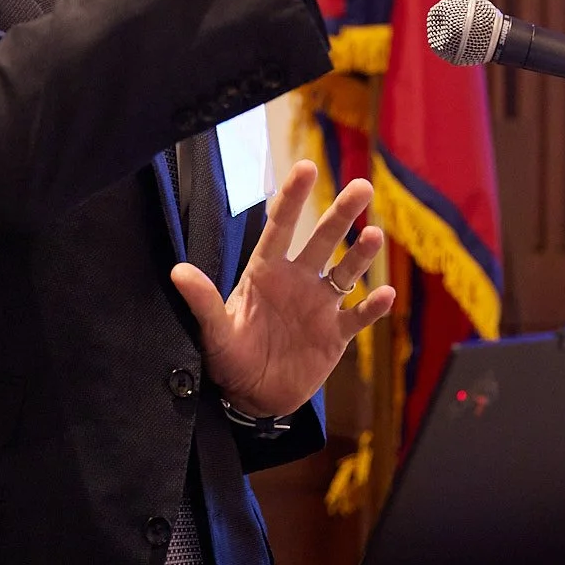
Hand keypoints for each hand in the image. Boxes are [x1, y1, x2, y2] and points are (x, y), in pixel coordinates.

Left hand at [170, 160, 395, 417]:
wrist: (254, 396)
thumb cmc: (230, 358)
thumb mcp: (214, 332)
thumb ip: (203, 301)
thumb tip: (178, 272)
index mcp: (266, 272)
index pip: (281, 227)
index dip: (293, 198)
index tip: (306, 168)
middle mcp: (298, 281)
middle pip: (322, 240)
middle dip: (341, 214)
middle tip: (362, 186)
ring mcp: (320, 306)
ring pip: (346, 272)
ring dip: (361, 255)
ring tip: (374, 236)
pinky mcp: (336, 334)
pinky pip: (358, 316)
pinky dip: (373, 307)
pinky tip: (386, 294)